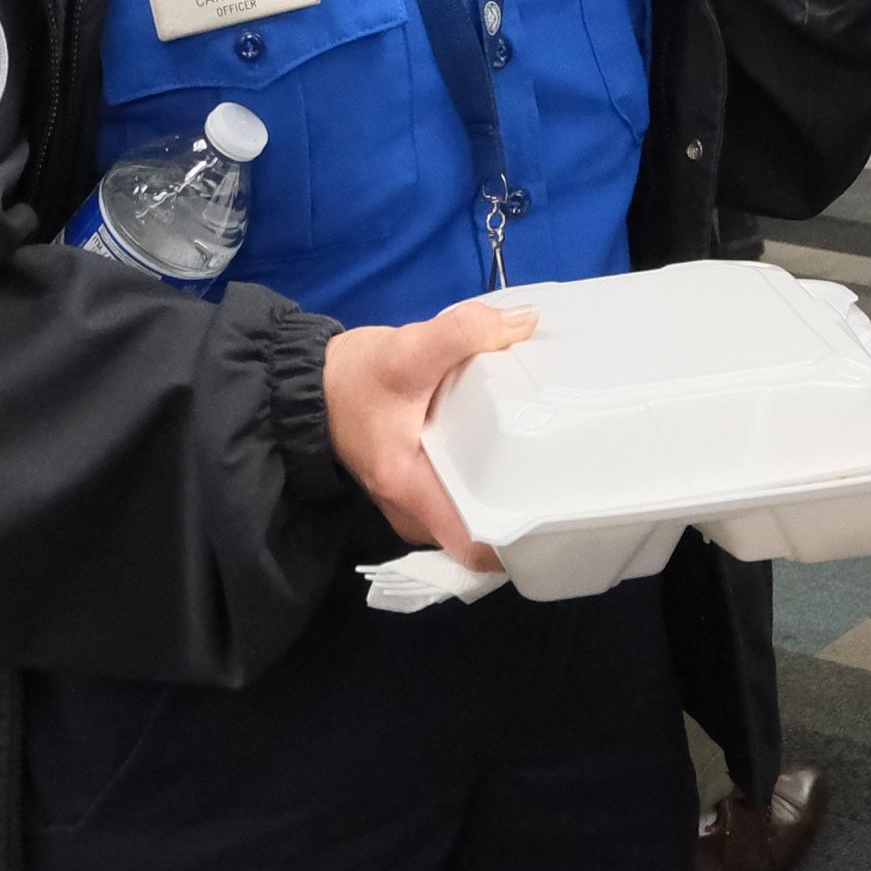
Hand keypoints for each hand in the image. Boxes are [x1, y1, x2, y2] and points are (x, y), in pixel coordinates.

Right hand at [321, 300, 535, 568]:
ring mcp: (410, 499)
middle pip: (476, 534)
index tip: (555, 521)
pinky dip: (479, 484)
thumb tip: (526, 322)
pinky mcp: (413, 481)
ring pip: (466, 516)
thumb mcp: (408, 349)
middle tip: (565, 487)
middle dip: (519, 518)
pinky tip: (509, 455)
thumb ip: (464, 332)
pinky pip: (455, 496)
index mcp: (411, 491)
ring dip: (500, 500)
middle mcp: (411, 508)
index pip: (471, 548)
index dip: (515, 545)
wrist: (306, 382)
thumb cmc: (351, 377)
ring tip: (546, 471)